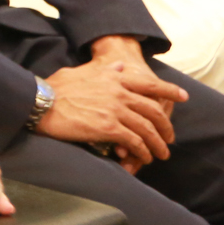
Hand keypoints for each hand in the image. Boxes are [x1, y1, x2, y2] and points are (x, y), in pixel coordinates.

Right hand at [38, 38, 185, 168]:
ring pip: (147, 129)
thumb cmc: (55, 88)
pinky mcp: (109, 128)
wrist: (41, 101)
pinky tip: (144, 158)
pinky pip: (135, 142)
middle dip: (165, 126)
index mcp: (113, 78)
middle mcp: (119, 93)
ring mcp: (115, 110)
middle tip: (170, 137)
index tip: (183, 96)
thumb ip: (104, 71)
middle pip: (153, 110)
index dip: (168, 91)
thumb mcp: (81, 72)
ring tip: (161, 154)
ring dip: (157, 144)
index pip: (148, 84)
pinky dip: (143, 151)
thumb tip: (119, 66)